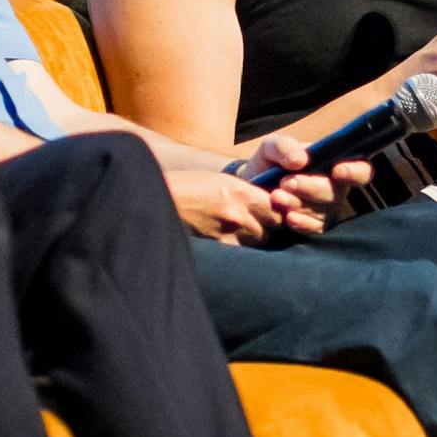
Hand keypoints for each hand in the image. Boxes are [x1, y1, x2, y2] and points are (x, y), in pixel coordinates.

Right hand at [166, 165, 287, 244]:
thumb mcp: (219, 182)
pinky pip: (242, 254)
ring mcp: (229, 233)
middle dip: (271, 229)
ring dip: (258, 242)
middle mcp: (239, 213)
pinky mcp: (218, 248)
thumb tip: (268, 204)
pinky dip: (243, 253)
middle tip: (266, 229)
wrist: (157, 201)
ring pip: (260, 243)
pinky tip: (238, 252)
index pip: (278, 208)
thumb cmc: (187, 188)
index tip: (276, 215)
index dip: (280, 213)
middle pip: (273, 228)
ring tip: (249, 238)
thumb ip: (245, 193)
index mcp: (240, 192)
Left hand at [235, 131, 354, 237]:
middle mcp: (335, 188)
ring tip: (277, 196)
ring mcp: (326, 210)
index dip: (355, 171)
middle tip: (286, 182)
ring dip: (300, 204)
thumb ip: (284, 147)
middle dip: (312, 187)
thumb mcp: (271, 148)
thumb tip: (301, 160)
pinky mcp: (314, 227)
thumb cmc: (268, 164)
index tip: (337, 171)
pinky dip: (302, 223)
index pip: (361, 169)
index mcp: (334, 163)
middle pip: (336, 192)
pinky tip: (287, 218)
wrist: (250, 190)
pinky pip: (316, 229)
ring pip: (324, 212)